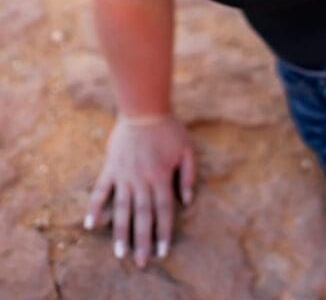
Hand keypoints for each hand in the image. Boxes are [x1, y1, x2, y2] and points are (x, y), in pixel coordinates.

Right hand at [83, 113, 195, 268]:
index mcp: (161, 177)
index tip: (163, 252)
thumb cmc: (168, 128)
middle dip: (143, 241)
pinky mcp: (110, 168)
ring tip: (120, 253)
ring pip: (121, 209)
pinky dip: (95, 207)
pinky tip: (90, 225)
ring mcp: (124, 175)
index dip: (164, 232)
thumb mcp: (187, 149)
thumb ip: (188, 175)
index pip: (163, 211)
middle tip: (141, 263)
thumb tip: (186, 201)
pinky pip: (100, 191)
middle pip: (142, 216)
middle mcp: (142, 180)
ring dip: (121, 233)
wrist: (143, 109)